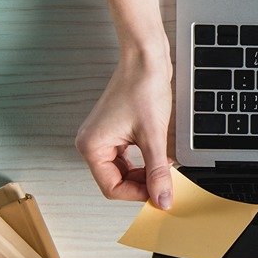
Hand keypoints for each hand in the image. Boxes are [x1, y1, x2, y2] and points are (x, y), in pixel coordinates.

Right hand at [75, 53, 174, 207]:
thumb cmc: (142, 87)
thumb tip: (162, 198)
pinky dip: (144, 161)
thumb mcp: (154, 136)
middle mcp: (92, 143)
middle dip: (142, 183)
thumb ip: (157, 171)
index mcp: (92, 146)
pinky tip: (160, 157)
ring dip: (145, 172)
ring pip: (124, 170)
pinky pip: (128, 157)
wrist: (146, 60)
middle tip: (165, 182)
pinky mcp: (115, 131)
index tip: (160, 194)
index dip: (137, 194)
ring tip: (164, 167)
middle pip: (117, 181)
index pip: (112, 188)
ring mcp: (103, 137)